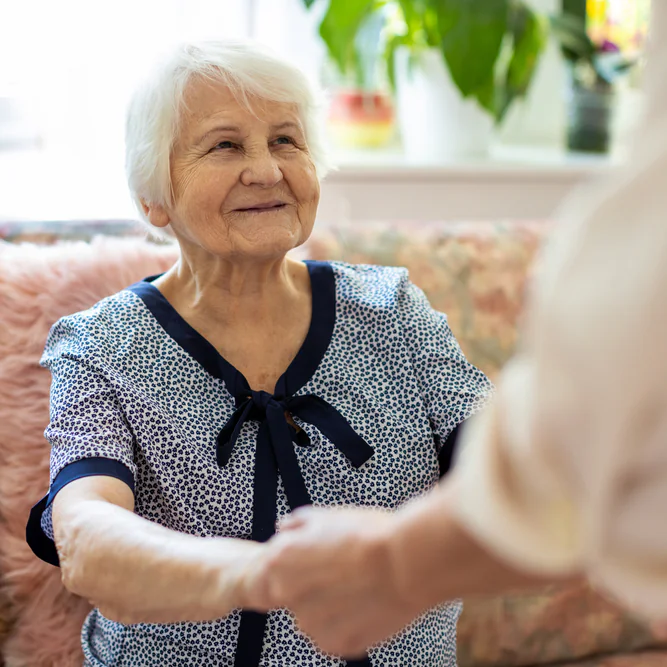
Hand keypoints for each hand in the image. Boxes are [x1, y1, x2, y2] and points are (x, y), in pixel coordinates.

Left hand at [244, 506, 425, 656]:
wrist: (407, 562)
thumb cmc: (370, 535)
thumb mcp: (327, 515)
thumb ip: (296, 524)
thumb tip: (284, 528)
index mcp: (280, 561)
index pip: (274, 572)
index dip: (299, 565)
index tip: (320, 560)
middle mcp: (288, 595)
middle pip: (296, 595)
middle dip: (315, 586)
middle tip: (345, 571)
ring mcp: (311, 624)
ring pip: (315, 617)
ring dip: (331, 608)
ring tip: (359, 586)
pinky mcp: (336, 645)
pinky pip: (335, 636)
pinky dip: (349, 625)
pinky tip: (366, 603)